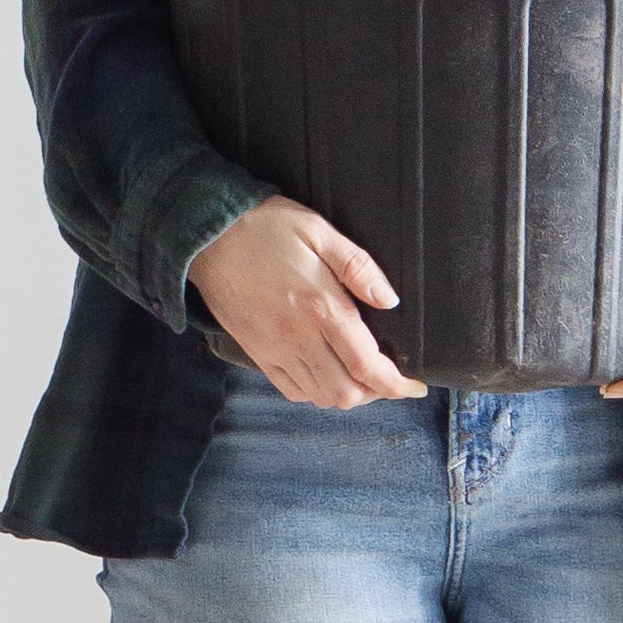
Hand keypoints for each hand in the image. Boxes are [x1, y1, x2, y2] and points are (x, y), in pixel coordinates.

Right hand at [187, 196, 426, 408]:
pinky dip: (316, 391)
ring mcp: (275, 350)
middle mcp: (299, 337)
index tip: (415, 386)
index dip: (397, 384)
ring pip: (321, 396)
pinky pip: (292, 390)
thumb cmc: (264, 226)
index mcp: (322, 307)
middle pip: (347, 392)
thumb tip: (390, 300)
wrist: (206, 236)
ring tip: (360, 375)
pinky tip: (325, 372)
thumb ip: (357, 266)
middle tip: (389, 377)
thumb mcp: (318, 231)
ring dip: (347, 393)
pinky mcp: (256, 352)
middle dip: (376, 393)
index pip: (368, 365)